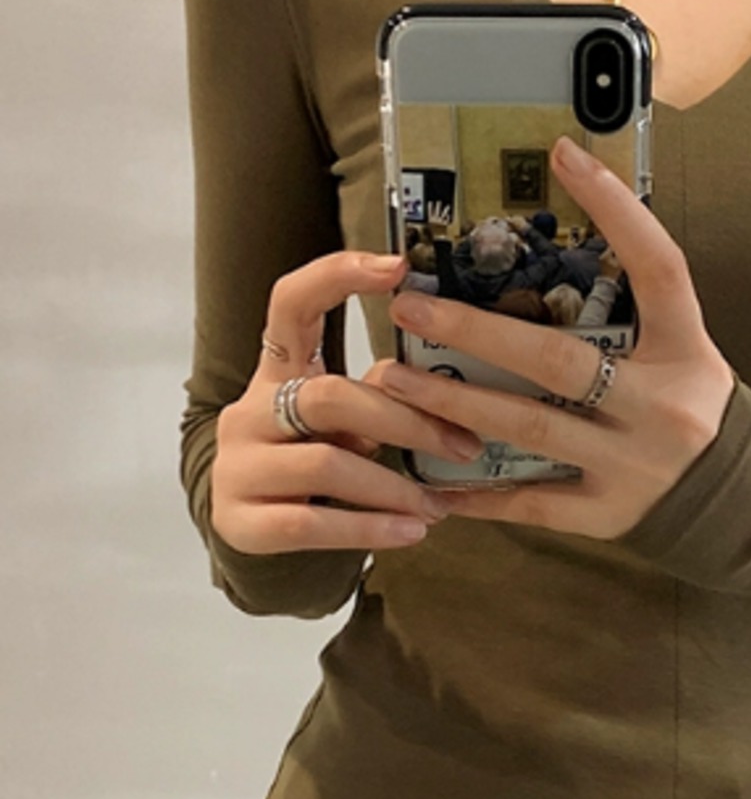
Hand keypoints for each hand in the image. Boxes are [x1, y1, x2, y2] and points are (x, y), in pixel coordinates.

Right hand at [208, 251, 482, 554]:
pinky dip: (369, 529)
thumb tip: (460, 385)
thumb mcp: (343, 423)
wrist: (257, 532)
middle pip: (330, 396)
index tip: (396, 266)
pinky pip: (310, 525)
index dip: (336, 276)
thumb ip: (381, 396)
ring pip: (325, 464)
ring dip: (394, 487)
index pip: (290, 303)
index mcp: (278, 372)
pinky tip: (411, 532)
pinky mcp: (240, 522)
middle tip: (464, 445)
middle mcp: (250, 412)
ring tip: (438, 506)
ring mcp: (239, 467)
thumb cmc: (315, 462)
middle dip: (406, 421)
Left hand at [380, 135, 735, 540]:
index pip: (658, 268)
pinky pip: (532, 503)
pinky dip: (479, 496)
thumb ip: (633, 311)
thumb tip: (555, 247)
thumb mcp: (683, 350)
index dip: (617, 209)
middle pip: (559, 362)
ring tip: (395, 379)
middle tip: (410, 304)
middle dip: (475, 331)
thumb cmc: (692, 407)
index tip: (564, 155)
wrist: (738, 499)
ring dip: (454, 404)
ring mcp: (633, 464)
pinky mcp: (610, 514)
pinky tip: (429, 482)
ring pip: (530, 428)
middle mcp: (661, 405)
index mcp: (686, 350)